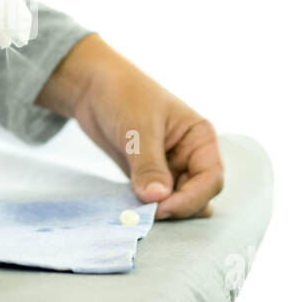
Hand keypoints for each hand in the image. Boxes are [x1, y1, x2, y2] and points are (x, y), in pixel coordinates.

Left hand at [36, 35, 223, 217]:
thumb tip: (158, 199)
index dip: (191, 199)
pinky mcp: (149, 177)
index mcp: (200, 138)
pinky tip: (130, 210)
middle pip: (198, 196)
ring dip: (162, 211)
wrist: (92, 87)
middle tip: (146, 214)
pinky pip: (156, 201)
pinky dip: (146, 208)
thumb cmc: (123, 95)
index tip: (162, 208)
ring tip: (137, 213)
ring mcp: (170, 168)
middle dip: (177, 208)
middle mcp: (190, 156)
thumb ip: (149, 165)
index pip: (211, 179)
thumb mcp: (138, 128)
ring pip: (177, 202)